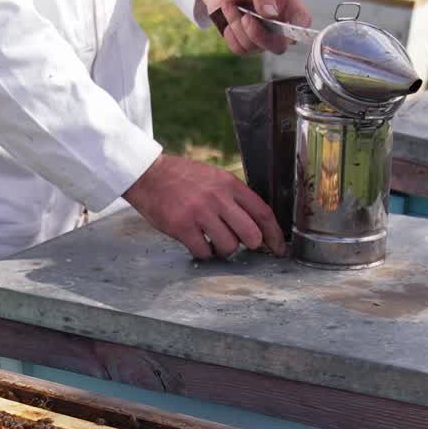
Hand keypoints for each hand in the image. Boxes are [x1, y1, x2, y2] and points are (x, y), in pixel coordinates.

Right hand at [123, 153, 286, 259]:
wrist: (148, 175)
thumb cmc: (182, 179)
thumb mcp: (214, 178)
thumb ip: (234, 197)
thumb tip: (254, 224)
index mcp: (229, 184)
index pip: (263, 212)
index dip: (275, 234)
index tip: (279, 248)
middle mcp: (218, 198)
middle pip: (251, 234)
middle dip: (249, 245)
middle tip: (239, 243)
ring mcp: (200, 213)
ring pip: (228, 246)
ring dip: (222, 249)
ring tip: (211, 239)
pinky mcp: (182, 227)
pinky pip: (203, 252)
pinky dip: (203, 252)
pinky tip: (196, 242)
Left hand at [198, 0, 312, 55]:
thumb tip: (271, 14)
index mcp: (287, 3)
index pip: (302, 22)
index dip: (298, 29)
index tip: (279, 22)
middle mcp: (278, 23)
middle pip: (279, 45)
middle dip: (258, 34)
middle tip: (244, 17)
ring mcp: (263, 36)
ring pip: (255, 47)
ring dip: (238, 27)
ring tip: (230, 6)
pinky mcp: (246, 44)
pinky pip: (240, 50)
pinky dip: (231, 35)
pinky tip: (230, 18)